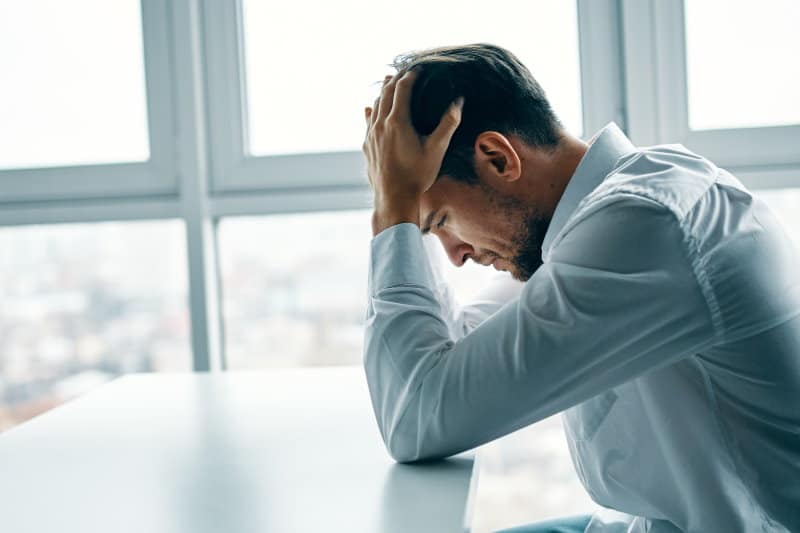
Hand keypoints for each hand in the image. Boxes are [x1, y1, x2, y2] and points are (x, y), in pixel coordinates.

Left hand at [363, 70, 463, 234]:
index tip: (418, 69)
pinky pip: (368, 121)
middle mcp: (380, 124)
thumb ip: (448, 123)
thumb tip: (458, 102)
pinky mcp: (367, 146)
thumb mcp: (437, 148)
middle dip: (396, 79)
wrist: (394, 198)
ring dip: (382, 92)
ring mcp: (371, 135)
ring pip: (375, 105)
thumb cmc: (417, 175)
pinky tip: (369, 108)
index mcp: (397, 122)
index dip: (410, 76)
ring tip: (388, 82)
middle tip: (405, 72)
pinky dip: (371, 110)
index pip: (402, 89)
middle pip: (386, 93)